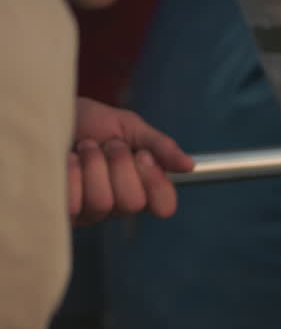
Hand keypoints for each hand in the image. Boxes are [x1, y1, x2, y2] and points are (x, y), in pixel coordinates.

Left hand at [67, 97, 193, 225]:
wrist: (45, 115)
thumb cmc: (87, 122)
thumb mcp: (128, 126)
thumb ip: (159, 145)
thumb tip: (188, 166)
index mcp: (141, 186)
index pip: (164, 206)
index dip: (155, 182)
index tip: (143, 156)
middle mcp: (117, 205)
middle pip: (133, 203)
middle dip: (119, 164)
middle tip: (107, 146)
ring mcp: (89, 212)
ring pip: (103, 201)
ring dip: (92, 165)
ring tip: (82, 149)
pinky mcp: (62, 214)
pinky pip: (74, 202)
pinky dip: (70, 172)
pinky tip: (65, 161)